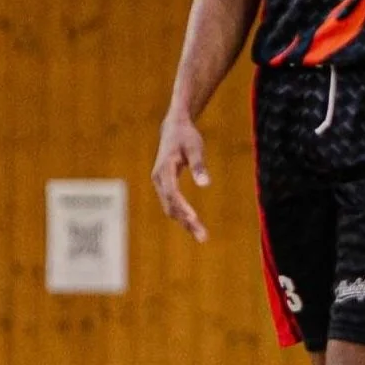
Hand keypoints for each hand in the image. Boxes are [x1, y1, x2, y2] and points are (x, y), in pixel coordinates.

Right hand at [152, 111, 211, 241]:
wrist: (173, 128)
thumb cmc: (186, 136)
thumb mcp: (196, 147)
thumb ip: (199, 165)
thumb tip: (205, 185)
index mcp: (164, 169)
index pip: (172, 193)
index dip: (182, 207)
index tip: (194, 219)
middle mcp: (158, 179)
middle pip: (171, 205)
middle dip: (186, 222)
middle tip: (202, 236)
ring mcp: (159, 183)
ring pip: (170, 208)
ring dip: (184, 222)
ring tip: (201, 235)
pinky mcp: (164, 185)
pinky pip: (171, 204)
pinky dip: (181, 214)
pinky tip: (193, 224)